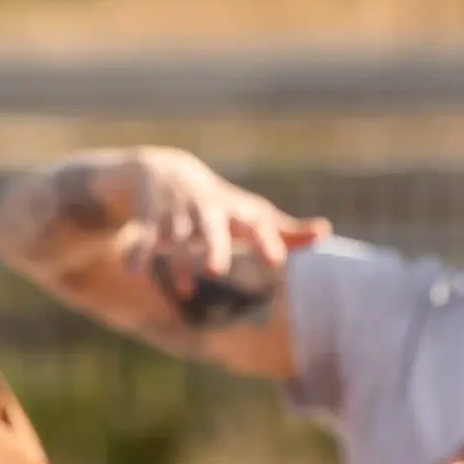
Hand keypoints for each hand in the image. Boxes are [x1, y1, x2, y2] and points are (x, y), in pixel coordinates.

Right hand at [117, 148, 328, 280]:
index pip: (255, 223)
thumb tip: (326, 232)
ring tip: (186, 293)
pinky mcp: (149, 221)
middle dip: (213, 247)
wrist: (165, 171)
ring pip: (177, 240)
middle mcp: (206, 211)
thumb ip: (286, 229)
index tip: (277, 263)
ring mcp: (176, 216)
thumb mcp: (251, 212)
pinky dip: (139, 254)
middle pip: (211, 228)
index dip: (267, 241)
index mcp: (236, 211)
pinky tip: (137, 273)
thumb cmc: (220, 203)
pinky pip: (143, 239)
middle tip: (215, 270)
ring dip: (179, 264)